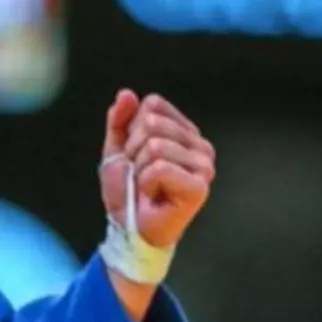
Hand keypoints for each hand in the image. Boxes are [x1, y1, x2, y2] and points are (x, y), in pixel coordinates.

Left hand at [99, 89, 215, 248]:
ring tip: (147, 186)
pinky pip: (160, 168)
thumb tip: (127, 93)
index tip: (135, 155)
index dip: (133, 129)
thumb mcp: (117, 149)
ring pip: (155, 145)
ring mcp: (204, 166)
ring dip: (139, 169)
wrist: (128, 228)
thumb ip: (120, 121)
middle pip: (153, 123)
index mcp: (185, 132)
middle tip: (139, 174)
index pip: (154, 105)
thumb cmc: (127, 190)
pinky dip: (146, 183)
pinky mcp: (200, 187)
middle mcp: (201, 146)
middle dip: (134, 150)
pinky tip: (155, 196)